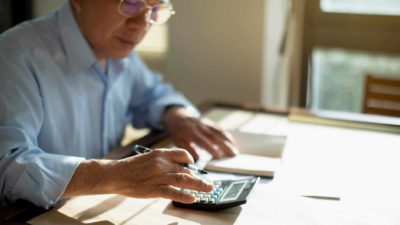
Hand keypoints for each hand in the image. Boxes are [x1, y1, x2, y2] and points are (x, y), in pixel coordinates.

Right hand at [63, 148, 212, 203]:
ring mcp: (158, 176)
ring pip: (183, 180)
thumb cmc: (130, 167)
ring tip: (208, 189)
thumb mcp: (148, 158)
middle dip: (200, 178)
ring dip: (198, 185)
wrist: (115, 174)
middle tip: (210, 183)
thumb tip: (178, 167)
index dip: (191, 160)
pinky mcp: (154, 189)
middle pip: (186, 170)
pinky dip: (184, 196)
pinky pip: (173, 193)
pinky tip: (193, 198)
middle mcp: (162, 164)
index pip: (182, 154)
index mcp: (160, 154)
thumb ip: (162, 162)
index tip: (194, 166)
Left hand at [163, 107, 238, 160]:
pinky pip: (220, 129)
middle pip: (214, 136)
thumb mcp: (178, 141)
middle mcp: (200, 127)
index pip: (202, 141)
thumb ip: (188, 149)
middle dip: (224, 146)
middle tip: (233, 155)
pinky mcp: (210, 123)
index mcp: (190, 132)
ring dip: (228, 141)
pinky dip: (227, 136)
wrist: (178, 116)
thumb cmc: (178, 132)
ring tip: (235, 151)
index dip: (211, 148)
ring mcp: (206, 124)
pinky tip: (232, 143)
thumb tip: (197, 159)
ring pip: (219, 132)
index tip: (219, 156)